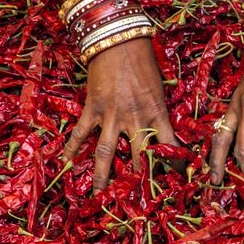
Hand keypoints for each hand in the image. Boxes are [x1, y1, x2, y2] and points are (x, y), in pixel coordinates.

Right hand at [60, 37, 169, 192]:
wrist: (120, 41)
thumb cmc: (145, 62)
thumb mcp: (159, 88)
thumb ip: (158, 112)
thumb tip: (162, 133)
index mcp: (157, 112)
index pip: (169, 145)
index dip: (174, 164)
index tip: (178, 181)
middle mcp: (135, 118)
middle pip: (137, 156)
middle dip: (138, 180)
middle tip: (137, 203)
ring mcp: (111, 115)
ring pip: (105, 153)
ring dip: (101, 176)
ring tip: (97, 196)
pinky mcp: (92, 109)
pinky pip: (81, 133)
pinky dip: (72, 147)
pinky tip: (65, 163)